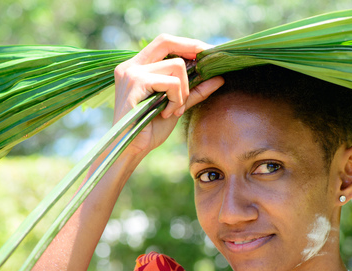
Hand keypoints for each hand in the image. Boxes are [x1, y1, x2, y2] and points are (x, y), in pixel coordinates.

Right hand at [113, 34, 223, 156]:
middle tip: (206, 68)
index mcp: (137, 66)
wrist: (132, 148)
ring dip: (183, 91)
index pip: (164, 42)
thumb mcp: (177, 104)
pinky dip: (176, 100)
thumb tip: (219, 77)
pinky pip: (172, 83)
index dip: (187, 44)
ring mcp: (131, 72)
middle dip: (191, 50)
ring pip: (176, 66)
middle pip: (167, 41)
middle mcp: (131, 65)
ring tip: (174, 109)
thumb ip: (195, 90)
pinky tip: (166, 113)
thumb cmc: (151, 128)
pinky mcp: (135, 83)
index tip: (207, 52)